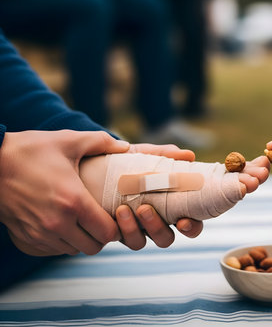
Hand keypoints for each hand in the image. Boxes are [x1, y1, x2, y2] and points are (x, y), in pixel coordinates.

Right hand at [0, 130, 129, 255]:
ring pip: (73, 250)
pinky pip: (53, 250)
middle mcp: (57, 224)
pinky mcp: (25, 238)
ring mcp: (39, 234)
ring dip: (82, 239)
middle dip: (102, 235)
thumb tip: (126, 147)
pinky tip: (63, 223)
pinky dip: (63, 242)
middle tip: (100, 218)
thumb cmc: (29, 151)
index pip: (108, 233)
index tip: (114, 214)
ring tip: (82, 220)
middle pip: (94, 247)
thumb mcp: (68, 141)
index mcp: (73, 202)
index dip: (116, 226)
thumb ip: (102, 143)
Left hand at [113, 144, 202, 249]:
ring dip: (133, 229)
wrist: (96, 165)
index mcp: (170, 208)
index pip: (188, 225)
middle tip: (144, 209)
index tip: (183, 221)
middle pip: (165, 239)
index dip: (190, 228)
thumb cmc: (128, 162)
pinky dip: (118, 227)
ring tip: (123, 209)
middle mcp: (153, 222)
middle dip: (157, 229)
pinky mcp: (112, 231)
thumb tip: (188, 155)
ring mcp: (133, 229)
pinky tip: (114, 211)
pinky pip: (118, 238)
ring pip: (139, 243)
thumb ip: (165, 155)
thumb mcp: (145, 155)